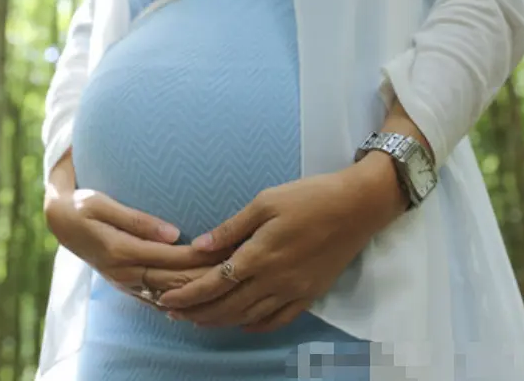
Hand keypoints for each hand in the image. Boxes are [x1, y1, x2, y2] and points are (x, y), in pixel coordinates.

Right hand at [44, 155, 228, 304]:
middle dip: (206, 278)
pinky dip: (181, 302)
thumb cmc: (82, 206)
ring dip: (197, 293)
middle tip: (238, 270)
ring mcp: (124, 282)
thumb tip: (173, 233)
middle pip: (174, 282)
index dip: (199, 258)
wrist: (59, 222)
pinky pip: (158, 300)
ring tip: (228, 286)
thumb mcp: (102, 204)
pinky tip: (201, 303)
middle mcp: (124, 272)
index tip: (226, 251)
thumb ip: (137, 219)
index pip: (170, 258)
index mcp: (120, 251)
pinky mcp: (126, 285)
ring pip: (169, 295)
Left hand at [155, 153, 405, 330]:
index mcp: (260, 255)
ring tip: (198, 320)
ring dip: (221, 321)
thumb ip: (231, 229)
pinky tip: (242, 324)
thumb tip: (198, 247)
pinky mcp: (311, 295)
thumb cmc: (309, 197)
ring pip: (250, 316)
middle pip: (228, 306)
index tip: (165, 299)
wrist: (357, 207)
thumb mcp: (265, 202)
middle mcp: (275, 280)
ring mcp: (294, 291)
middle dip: (196, 312)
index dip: (188, 295)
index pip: (214, 283)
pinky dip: (256, 325)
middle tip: (172, 314)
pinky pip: (278, 319)